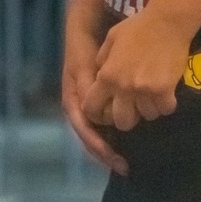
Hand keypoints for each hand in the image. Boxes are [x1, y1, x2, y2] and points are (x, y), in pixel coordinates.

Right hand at [62, 18, 127, 175]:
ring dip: (111, 149)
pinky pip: (106, 125)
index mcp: (72, 103)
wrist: (86, 34)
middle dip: (106, 154)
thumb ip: (88, 87)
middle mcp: (79, 110)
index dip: (98, 146)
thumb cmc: (84, 51)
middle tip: (124, 167)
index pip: (85, 131)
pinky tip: (128, 144)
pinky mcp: (98, 104)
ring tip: (126, 162)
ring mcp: (88, 108)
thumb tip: (92, 112)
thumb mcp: (83, 67)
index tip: (113, 157)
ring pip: (98, 135)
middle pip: (91, 139)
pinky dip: (115, 136)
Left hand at [83, 8, 188, 132]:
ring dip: (149, 109)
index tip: (107, 109)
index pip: (91, 107)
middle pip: (122, 122)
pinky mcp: (165, 91)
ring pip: (146, 116)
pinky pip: (165, 110)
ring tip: (152, 98)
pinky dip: (166, 105)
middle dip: (127, 118)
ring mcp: (145, 91)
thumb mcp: (111, 39)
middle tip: (133, 107)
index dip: (97, 112)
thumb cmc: (139, 27)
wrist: (168, 21)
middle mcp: (124, 87)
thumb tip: (100, 75)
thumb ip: (103, 59)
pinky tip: (166, 94)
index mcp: (108, 75)